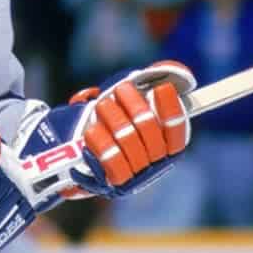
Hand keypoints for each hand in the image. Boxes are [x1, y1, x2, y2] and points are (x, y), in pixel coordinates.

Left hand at [14, 61, 194, 205]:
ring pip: (127, 139)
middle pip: (148, 128)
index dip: (171, 108)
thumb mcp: (128, 104)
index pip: (176, 129)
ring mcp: (137, 175)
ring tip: (101, 104)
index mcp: (166, 147)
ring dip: (112, 116)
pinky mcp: (115, 184)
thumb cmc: (110, 124)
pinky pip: (111, 160)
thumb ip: (150, 85)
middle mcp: (155, 164)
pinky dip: (100, 141)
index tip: (162, 87)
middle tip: (119, 88)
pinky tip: (91, 130)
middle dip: (133, 103)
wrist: (77, 159)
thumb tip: (172, 69)